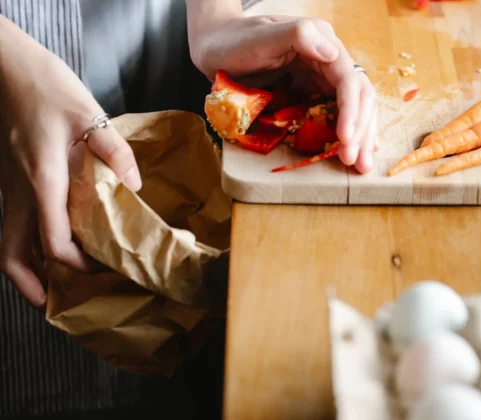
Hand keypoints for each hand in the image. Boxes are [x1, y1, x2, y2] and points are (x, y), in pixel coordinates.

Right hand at [0, 15, 141, 306]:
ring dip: (25, 270)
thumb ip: (115, 153)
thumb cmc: (47, 88)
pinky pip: (11, 225)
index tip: (102, 268)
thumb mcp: (89, 114)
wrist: (7, 68)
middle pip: (12, 257)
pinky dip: (25, 245)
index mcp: (42, 181)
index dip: (77, 264)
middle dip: (32, 286)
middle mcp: (19, 192)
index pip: (53, 242)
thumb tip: (134, 187)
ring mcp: (8, 188)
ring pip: (6, 244)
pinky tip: (45, 244)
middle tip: (56, 304)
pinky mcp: (8, 180)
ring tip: (49, 286)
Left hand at [191, 15, 378, 173]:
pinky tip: (358, 147)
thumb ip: (298, 36)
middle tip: (355, 161)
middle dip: (360, 130)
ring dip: (360, 136)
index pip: (348, 79)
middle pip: (358, 96)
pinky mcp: (310, 92)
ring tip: (362, 164)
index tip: (345, 139)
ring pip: (353, 107)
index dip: (351, 111)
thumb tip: (333, 53)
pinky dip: (348, 131)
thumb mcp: (262, 36)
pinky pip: (335, 113)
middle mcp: (327, 59)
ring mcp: (320, 77)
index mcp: (322, 42)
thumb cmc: (234, 41)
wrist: (215, 48)